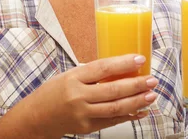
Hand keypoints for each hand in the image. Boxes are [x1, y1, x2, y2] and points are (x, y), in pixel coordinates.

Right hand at [11, 54, 157, 136]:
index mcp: (73, 78)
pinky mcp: (86, 127)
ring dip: (136, 102)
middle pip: (112, 90)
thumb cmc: (53, 92)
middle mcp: (78, 97)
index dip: (123, 63)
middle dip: (136, 85)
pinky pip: (111, 121)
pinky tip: (141, 111)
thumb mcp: (69, 75)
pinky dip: (129, 116)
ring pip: (115, 108)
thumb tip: (122, 67)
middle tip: (152, 80)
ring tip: (151, 95)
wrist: (35, 118)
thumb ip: (92, 74)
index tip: (140, 60)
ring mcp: (82, 114)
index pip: (102, 68)